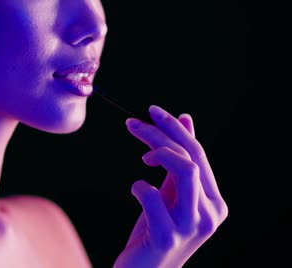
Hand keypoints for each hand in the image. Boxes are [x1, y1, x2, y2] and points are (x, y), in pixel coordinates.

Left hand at [113, 105, 227, 267]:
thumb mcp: (170, 193)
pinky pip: (152, 196)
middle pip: (191, 158)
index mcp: (214, 201)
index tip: (152, 110)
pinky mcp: (168, 237)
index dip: (175, 128)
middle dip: (161, 134)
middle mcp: (210, 213)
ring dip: (158, 153)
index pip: (198, 154)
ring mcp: (192, 226)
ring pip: (186, 171)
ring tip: (142, 158)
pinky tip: (136, 190)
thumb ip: (179, 161)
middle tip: (133, 123)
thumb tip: (186, 119)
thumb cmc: (155, 231)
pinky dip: (140, 186)